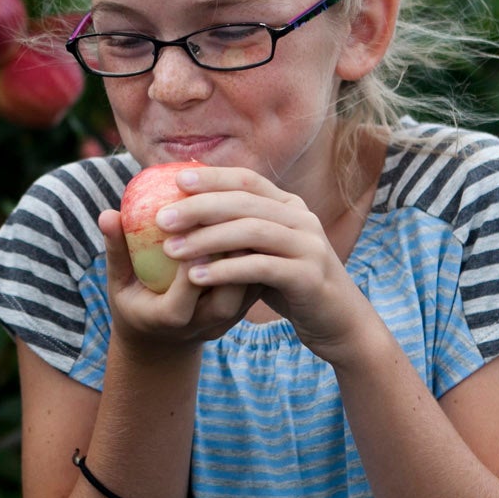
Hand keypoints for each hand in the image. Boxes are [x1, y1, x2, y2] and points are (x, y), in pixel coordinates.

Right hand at [98, 207, 259, 357]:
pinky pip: (256, 287)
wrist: (160, 342)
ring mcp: (225, 323)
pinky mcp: (241, 314)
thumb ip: (115, 250)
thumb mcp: (118, 282)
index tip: (194, 230)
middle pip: (225, 300)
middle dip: (231, 261)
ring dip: (250, 258)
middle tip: (232, 221)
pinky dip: (259, 260)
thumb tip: (107, 213)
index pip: (184, 296)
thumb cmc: (134, 302)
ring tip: (249, 222)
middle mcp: (201, 326)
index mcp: (167, 319)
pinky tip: (256, 232)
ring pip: (248, 293)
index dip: (192, 266)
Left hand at [153, 165, 375, 362]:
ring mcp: (309, 246)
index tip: (176, 179)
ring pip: (251, 232)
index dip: (213, 177)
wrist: (337, 321)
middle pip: (244, 203)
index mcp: (289, 206)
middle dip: (199, 207)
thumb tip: (189, 207)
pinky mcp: (309, 276)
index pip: (247, 180)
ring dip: (207, 239)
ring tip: (170, 249)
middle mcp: (302, 219)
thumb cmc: (289, 282)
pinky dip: (225, 270)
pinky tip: (196, 277)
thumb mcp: (266, 249)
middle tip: (161, 218)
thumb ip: (239, 229)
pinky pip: (260, 268)